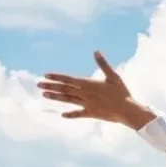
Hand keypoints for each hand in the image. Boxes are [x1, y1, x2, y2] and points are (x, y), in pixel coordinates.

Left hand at [37, 51, 154, 129]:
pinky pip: (78, 114)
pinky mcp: (91, 113)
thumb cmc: (122, 92)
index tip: (45, 75)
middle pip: (64, 89)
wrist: (127, 111)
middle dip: (51, 86)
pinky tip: (63, 115)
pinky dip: (71, 114)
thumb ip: (103, 64)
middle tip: (38, 85)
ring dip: (55, 97)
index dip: (57, 77)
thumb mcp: (113, 76)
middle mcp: (85, 94)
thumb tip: (96, 51)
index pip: (68, 79)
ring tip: (44, 95)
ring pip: (68, 100)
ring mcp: (87, 104)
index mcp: (89, 84)